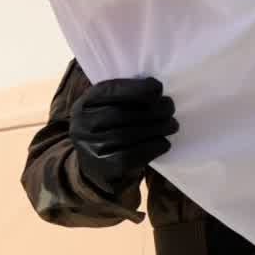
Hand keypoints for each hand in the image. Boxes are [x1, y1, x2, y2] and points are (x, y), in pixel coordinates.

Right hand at [69, 77, 177, 193]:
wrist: (94, 166)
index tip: (157, 87)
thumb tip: (155, 89)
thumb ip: (123, 96)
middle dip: (151, 109)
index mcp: (83, 105)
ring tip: (172, 124)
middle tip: (170, 107)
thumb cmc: (108, 129)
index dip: (134, 88)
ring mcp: (91, 148)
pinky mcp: (104, 166)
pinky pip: (132, 155)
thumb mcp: (105, 108)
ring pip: (127, 135)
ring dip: (156, 128)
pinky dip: (152, 147)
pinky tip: (164, 142)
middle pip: (119, 114)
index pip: (107, 92)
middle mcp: (82, 126)